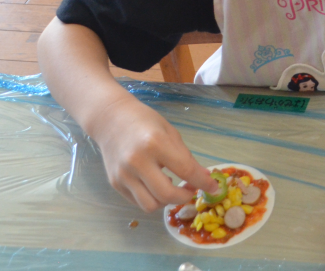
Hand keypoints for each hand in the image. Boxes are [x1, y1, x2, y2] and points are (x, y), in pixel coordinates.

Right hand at [87, 94, 217, 210]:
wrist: (111, 119)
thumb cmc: (145, 121)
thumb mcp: (170, 132)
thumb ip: (186, 157)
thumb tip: (204, 178)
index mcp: (156, 143)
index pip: (185, 170)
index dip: (202, 183)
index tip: (213, 188)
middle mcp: (137, 162)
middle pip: (166, 195)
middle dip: (184, 197)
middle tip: (190, 189)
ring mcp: (124, 175)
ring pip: (150, 205)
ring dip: (166, 201)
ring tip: (170, 186)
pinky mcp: (115, 183)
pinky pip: (137, 201)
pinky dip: (151, 198)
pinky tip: (155, 184)